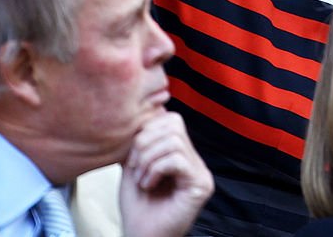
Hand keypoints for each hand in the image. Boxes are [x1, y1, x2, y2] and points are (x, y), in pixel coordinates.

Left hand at [119, 112, 213, 236]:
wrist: (140, 236)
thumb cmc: (137, 207)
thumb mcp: (133, 164)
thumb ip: (140, 139)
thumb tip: (145, 109)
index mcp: (181, 152)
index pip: (170, 118)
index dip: (146, 130)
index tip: (131, 156)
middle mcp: (195, 160)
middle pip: (173, 123)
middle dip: (145, 142)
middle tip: (135, 168)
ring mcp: (201, 172)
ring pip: (173, 140)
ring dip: (148, 159)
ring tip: (141, 179)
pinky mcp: (201, 185)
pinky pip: (177, 159)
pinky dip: (155, 169)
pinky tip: (148, 185)